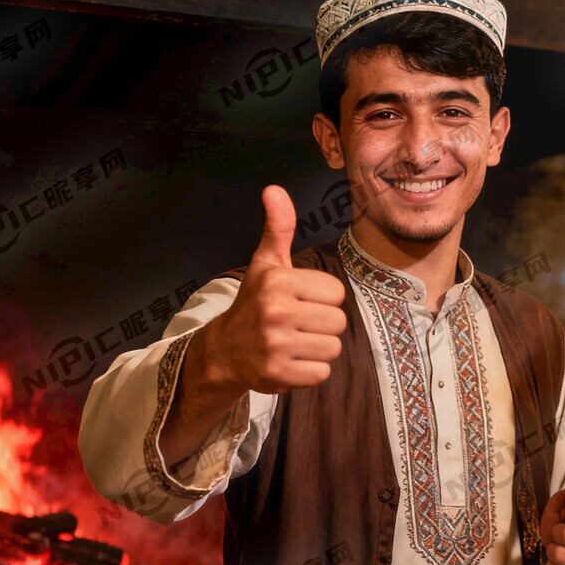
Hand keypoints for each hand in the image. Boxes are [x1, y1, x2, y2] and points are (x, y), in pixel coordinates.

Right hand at [160, 185, 347, 467]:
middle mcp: (276, 311)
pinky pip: (322, 374)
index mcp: (278, 281)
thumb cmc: (255, 303)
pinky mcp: (279, 374)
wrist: (225, 350)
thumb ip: (278, 228)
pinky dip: (311, 372)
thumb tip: (274, 189)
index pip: (337, 293)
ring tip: (295, 343)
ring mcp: (276, 345)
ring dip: (319, 349)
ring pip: (333, 349)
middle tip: (299, 325)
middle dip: (323, 326)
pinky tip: (292, 362)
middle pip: (338, 322)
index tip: (301, 302)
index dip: (323, 299)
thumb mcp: (266, 263)